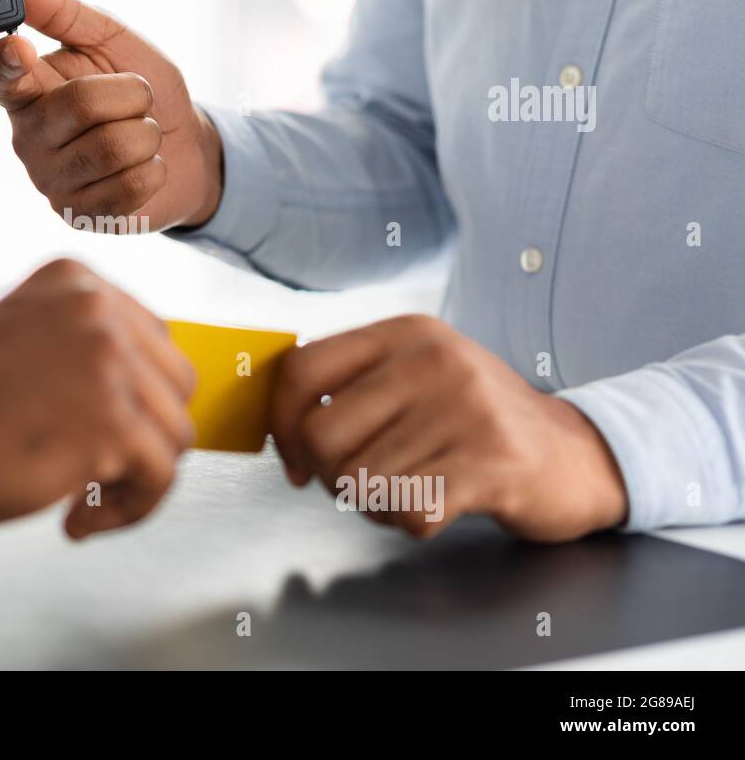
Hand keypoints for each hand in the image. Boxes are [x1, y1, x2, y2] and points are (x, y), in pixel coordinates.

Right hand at [0, 0, 222, 230]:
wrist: (184, 151)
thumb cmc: (142, 91)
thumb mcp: (108, 40)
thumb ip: (62, 10)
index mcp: (26, 90)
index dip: (2, 63)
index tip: (20, 47)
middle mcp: (27, 137)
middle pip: (77, 106)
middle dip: (131, 94)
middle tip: (139, 98)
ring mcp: (50, 180)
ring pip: (110, 147)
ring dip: (146, 133)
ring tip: (143, 133)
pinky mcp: (79, 214)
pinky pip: (128, 186)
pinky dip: (154, 169)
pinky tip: (146, 167)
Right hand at [0, 259, 196, 537]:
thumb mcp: (18, 340)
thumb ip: (76, 348)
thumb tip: (141, 395)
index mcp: (75, 281)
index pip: (152, 342)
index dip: (133, 400)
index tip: (94, 435)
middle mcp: (100, 309)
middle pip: (174, 386)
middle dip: (143, 439)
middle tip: (96, 474)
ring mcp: (110, 361)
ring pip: (174, 435)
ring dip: (133, 482)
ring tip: (82, 505)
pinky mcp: (113, 420)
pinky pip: (159, 478)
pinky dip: (126, 511)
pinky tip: (75, 521)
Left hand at [270, 314, 628, 540]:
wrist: (578, 454)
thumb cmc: (478, 423)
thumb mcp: (418, 377)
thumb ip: (353, 386)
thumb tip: (280, 422)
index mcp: (405, 334)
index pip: (301, 370)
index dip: (283, 426)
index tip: (298, 460)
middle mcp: (434, 360)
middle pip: (322, 436)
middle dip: (330, 477)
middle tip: (366, 483)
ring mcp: (466, 408)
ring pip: (360, 482)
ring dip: (376, 505)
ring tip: (413, 490)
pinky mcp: (492, 461)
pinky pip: (407, 509)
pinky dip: (411, 522)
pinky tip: (439, 506)